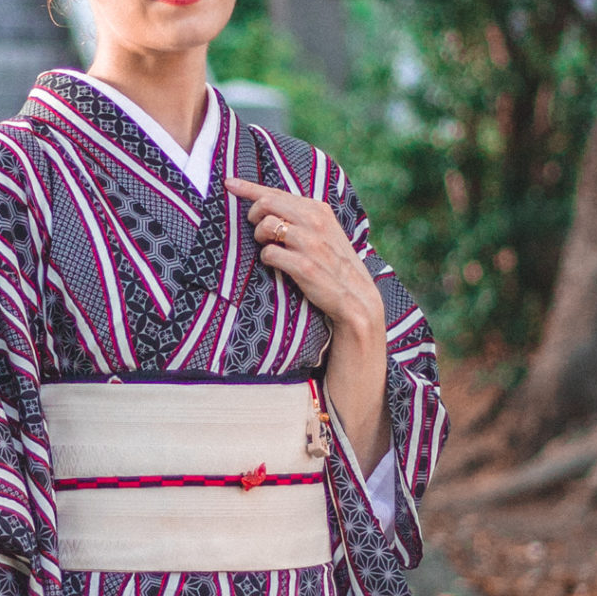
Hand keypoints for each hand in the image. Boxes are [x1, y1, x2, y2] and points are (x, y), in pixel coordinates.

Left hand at [224, 178, 383, 337]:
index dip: (248, 187)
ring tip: (268, 247)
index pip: (276, 192)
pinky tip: (275, 264)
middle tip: (256, 229)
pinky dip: (266, 258)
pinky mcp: (303, 266)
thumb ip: (302, 216)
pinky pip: (268, 254)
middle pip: (266, 204)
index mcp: (319, 209)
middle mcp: (315, 222)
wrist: (356, 297)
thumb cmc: (335, 264)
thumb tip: (269, 204)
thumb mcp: (325, 232)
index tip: (229, 183)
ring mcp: (309, 243)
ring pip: (266, 226)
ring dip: (260, 237)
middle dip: (253, 215)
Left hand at [225, 177, 392, 468]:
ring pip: (320, 244)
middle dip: (276, 203)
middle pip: (317, 218)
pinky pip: (323, 281)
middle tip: (244, 208)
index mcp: (348, 269)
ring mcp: (362, 297)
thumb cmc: (327, 368)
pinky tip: (271, 258)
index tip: (233, 184)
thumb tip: (259, 251)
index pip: (315, 212)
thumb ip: (296, 282)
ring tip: (255, 230)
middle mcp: (359, 276)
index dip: (275, 193)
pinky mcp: (356, 322)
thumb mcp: (308, 315)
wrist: (361, 411)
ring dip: (282, 229)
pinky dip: (293, 263)